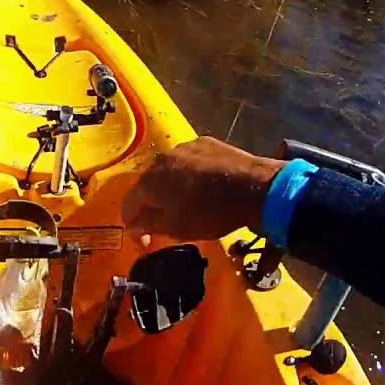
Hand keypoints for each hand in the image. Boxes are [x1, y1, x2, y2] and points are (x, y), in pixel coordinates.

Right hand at [122, 136, 285, 240]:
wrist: (254, 187)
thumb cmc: (212, 213)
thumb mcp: (177, 228)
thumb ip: (150, 225)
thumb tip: (134, 225)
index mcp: (149, 181)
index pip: (129, 204)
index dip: (133, 225)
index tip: (145, 241)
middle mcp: (161, 159)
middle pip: (148, 185)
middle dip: (152, 204)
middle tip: (164, 222)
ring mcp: (184, 147)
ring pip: (169, 171)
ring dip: (171, 187)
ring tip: (186, 202)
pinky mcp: (205, 143)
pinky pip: (189, 161)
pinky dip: (190, 174)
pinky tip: (204, 186)